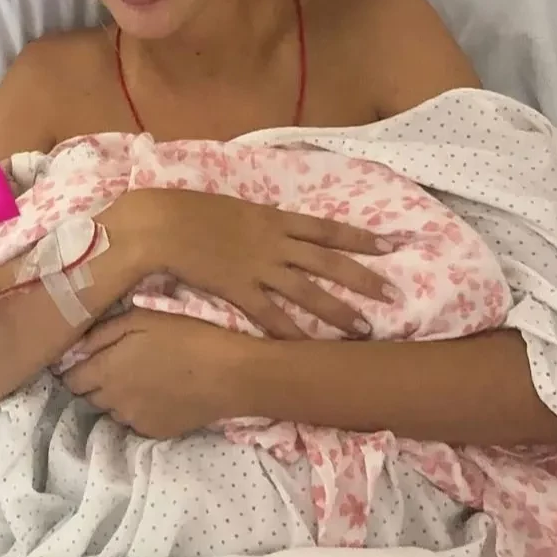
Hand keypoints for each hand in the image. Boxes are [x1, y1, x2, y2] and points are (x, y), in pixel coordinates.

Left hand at [62, 310, 251, 438]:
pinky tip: (159, 392)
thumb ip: (101, 334)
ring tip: (142, 376)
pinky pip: (135, 421)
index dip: (74, 369)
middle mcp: (114, 401)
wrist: (228, 373)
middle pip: (89, 396)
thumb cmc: (185, 335)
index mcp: (106, 370)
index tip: (84, 358)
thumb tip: (74, 348)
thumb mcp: (140, 319)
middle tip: (118, 362)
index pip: (71, 379)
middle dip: (96, 381)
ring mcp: (134, 420)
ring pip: (112, 410)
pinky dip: (138, 409)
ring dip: (117, 396)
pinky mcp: (155, 432)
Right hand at [130, 187, 392, 339]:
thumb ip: (255, 222)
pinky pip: (272, 315)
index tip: (390, 245)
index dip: (359, 238)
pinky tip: (311, 348)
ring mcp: (259, 267)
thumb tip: (271, 228)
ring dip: (338, 312)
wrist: (161, 222)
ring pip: (309, 292)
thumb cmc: (189, 209)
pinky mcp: (239, 289)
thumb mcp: (231, 207)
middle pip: (328, 263)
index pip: (326, 229)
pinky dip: (293, 332)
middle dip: (364, 279)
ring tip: (366, 330)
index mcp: (273, 217)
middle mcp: (274, 242)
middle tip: (395, 294)